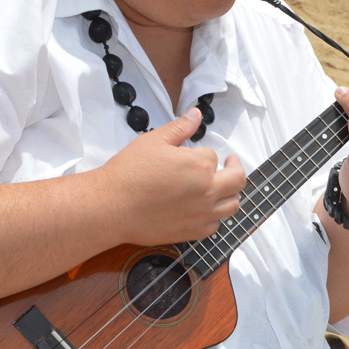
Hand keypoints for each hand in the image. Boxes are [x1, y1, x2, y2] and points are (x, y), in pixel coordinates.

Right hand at [99, 108, 244, 245]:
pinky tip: (206, 209)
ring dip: (231, 193)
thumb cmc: (129, 174)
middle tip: (230, 163)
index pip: (213, 155)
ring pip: (232, 205)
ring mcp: (201, 214)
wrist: (111, 206)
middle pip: (237, 180)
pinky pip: (215, 226)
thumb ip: (181, 127)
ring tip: (223, 186)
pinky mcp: (191, 232)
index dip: (202, 152)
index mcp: (200, 166)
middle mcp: (206, 192)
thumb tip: (196, 116)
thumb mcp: (155, 140)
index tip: (193, 153)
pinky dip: (215, 216)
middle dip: (235, 168)